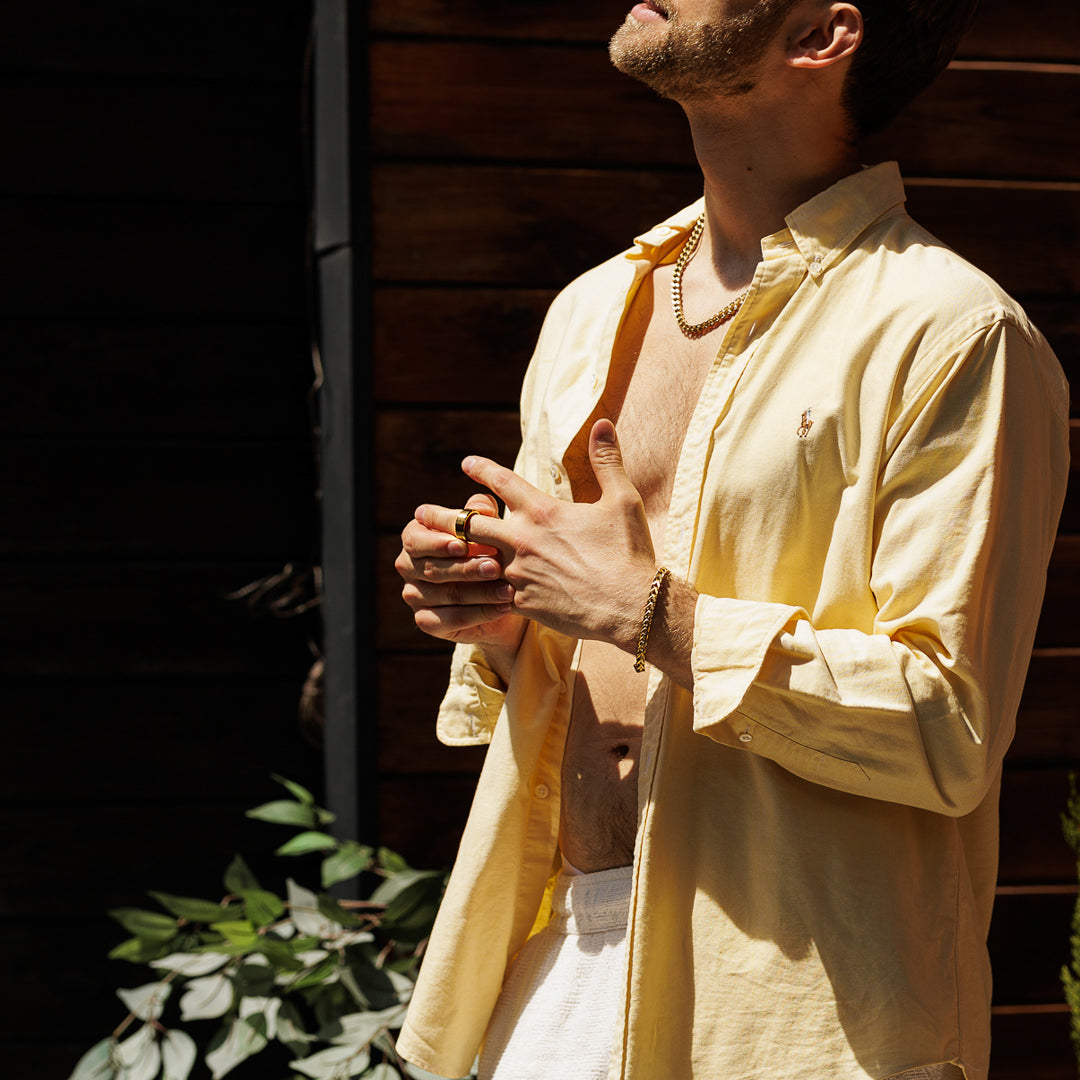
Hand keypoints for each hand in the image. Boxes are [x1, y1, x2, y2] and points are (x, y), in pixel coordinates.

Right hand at [396, 492, 527, 654]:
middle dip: (466, 568)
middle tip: (494, 567)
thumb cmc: (490, 549)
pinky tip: (502, 608)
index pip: (416, 539)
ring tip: (507, 590)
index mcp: (414, 537)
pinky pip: (450, 619)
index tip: (463, 544)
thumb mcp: (488, 527)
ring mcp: (414, 595)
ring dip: (479, 593)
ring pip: (445, 595)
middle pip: (431, 569)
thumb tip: (480, 507)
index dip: (438, 542)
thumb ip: (481, 513)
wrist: (500, 592)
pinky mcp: (427, 621)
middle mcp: (408, 566)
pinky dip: (479, 614)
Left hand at [417, 420, 656, 651]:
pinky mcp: (520, 604)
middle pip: (470, 524)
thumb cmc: (628, 552)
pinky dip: (473, 593)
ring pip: (471, 561)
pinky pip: (487, 596)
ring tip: (428, 555)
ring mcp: (518, 573)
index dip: (482, 470)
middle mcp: (523, 540)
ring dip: (450, 557)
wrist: (631, 606)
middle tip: (419, 514)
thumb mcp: (621, 500)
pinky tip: (459, 595)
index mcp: (543, 512)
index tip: (466, 463)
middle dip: (442, 517)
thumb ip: (606, 461)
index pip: (503, 483)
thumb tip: (602, 423)